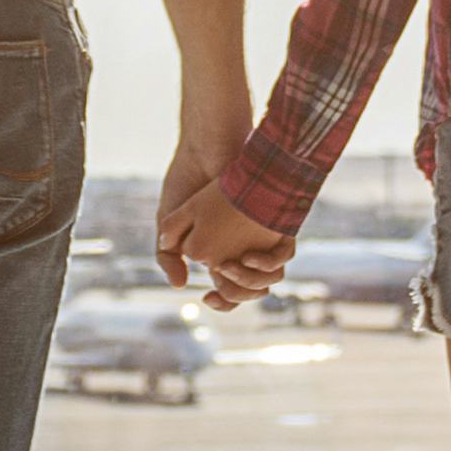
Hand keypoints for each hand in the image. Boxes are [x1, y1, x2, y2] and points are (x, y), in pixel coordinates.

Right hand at [163, 172, 295, 308]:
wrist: (209, 149)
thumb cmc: (187, 181)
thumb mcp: (168, 222)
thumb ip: (167, 255)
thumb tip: (181, 286)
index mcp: (218, 251)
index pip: (228, 289)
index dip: (222, 301)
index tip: (208, 299)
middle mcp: (242, 247)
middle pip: (250, 289)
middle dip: (238, 296)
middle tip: (221, 292)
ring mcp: (260, 236)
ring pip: (269, 277)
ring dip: (252, 283)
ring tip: (231, 269)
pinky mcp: (275, 222)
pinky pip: (283, 255)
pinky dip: (268, 262)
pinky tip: (247, 257)